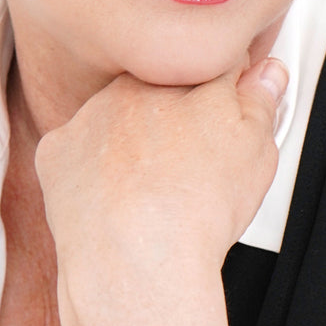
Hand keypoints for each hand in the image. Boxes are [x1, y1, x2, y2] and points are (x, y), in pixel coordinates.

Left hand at [34, 55, 287, 278]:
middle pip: (160, 91)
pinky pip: (76, 151)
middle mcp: (135, 87)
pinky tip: (113, 199)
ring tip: (153, 191)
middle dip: (176, 116)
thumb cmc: (197, 209)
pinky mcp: (57, 151)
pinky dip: (90, 171)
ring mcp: (91, 117)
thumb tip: (267, 73)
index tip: (230, 121)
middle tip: (193, 165)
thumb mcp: (255, 150)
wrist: (136, 259)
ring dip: (130, 141)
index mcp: (187, 79)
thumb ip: (261, 102)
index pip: (212, 67)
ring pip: (115, 120)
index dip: (228, 94)